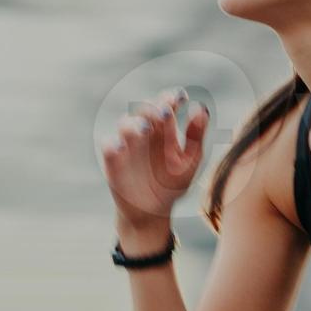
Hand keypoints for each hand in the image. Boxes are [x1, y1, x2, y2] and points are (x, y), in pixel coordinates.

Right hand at [100, 87, 207, 246]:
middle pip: (144, 109)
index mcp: (164, 128)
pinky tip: (121, 148)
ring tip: (144, 129)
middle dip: (153, 108)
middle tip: (165, 113)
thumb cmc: (172, 183)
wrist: (154, 212)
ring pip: (125, 123)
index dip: (171, 98)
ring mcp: (127, 144)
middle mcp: (144, 132)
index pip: (165, 105)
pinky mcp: (113, 160)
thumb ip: (196, 135)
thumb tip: (202, 109)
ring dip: (134, 124)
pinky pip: (108, 146)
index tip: (180, 98)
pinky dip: (112, 144)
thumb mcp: (189, 161)